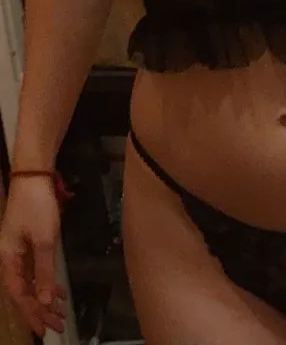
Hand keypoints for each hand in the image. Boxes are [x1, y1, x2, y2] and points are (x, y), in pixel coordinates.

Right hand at [0, 177, 66, 336]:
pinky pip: (34, 268)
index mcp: (8, 258)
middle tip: (56, 326)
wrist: (34, 175)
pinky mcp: (27, 240)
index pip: (18, 295)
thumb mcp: (44, 240)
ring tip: (59, 312)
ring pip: (29, 281)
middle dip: (39, 310)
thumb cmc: (37, 205)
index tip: (46, 329)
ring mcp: (17, 249)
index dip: (32, 314)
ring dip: (44, 296)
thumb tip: (42, 302)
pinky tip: (57, 289)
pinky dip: (46, 280)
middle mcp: (9, 257)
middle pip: (23, 291)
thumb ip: (43, 271)